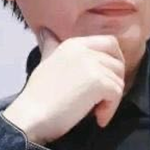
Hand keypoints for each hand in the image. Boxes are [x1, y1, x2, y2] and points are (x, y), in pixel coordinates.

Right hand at [3, 28, 124, 144]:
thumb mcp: (46, 62)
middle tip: (103, 97)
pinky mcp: (98, 82)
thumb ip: (52, 47)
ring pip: (119, 80)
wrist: (31, 116)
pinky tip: (98, 118)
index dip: (115, 61)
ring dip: (111, 100)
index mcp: (74, 43)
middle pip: (118, 61)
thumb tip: (45, 32)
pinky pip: (117, 94)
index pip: (110, 43)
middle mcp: (84, 49)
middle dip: (116, 81)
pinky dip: (110, 109)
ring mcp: (92, 64)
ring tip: (95, 111)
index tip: (107, 80)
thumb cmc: (38, 96)